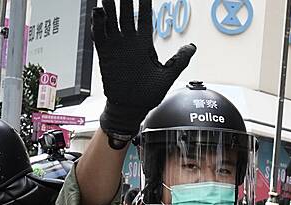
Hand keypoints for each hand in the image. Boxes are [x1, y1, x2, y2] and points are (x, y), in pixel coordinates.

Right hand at [92, 0, 195, 137]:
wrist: (130, 109)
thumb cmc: (148, 95)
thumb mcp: (168, 76)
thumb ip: (179, 60)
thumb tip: (192, 47)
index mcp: (144, 44)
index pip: (144, 16)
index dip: (144, 1)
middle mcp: (129, 42)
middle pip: (126, 13)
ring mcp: (116, 47)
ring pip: (111, 20)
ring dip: (109, 6)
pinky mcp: (104, 55)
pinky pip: (99, 35)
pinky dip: (98, 23)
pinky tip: (98, 12)